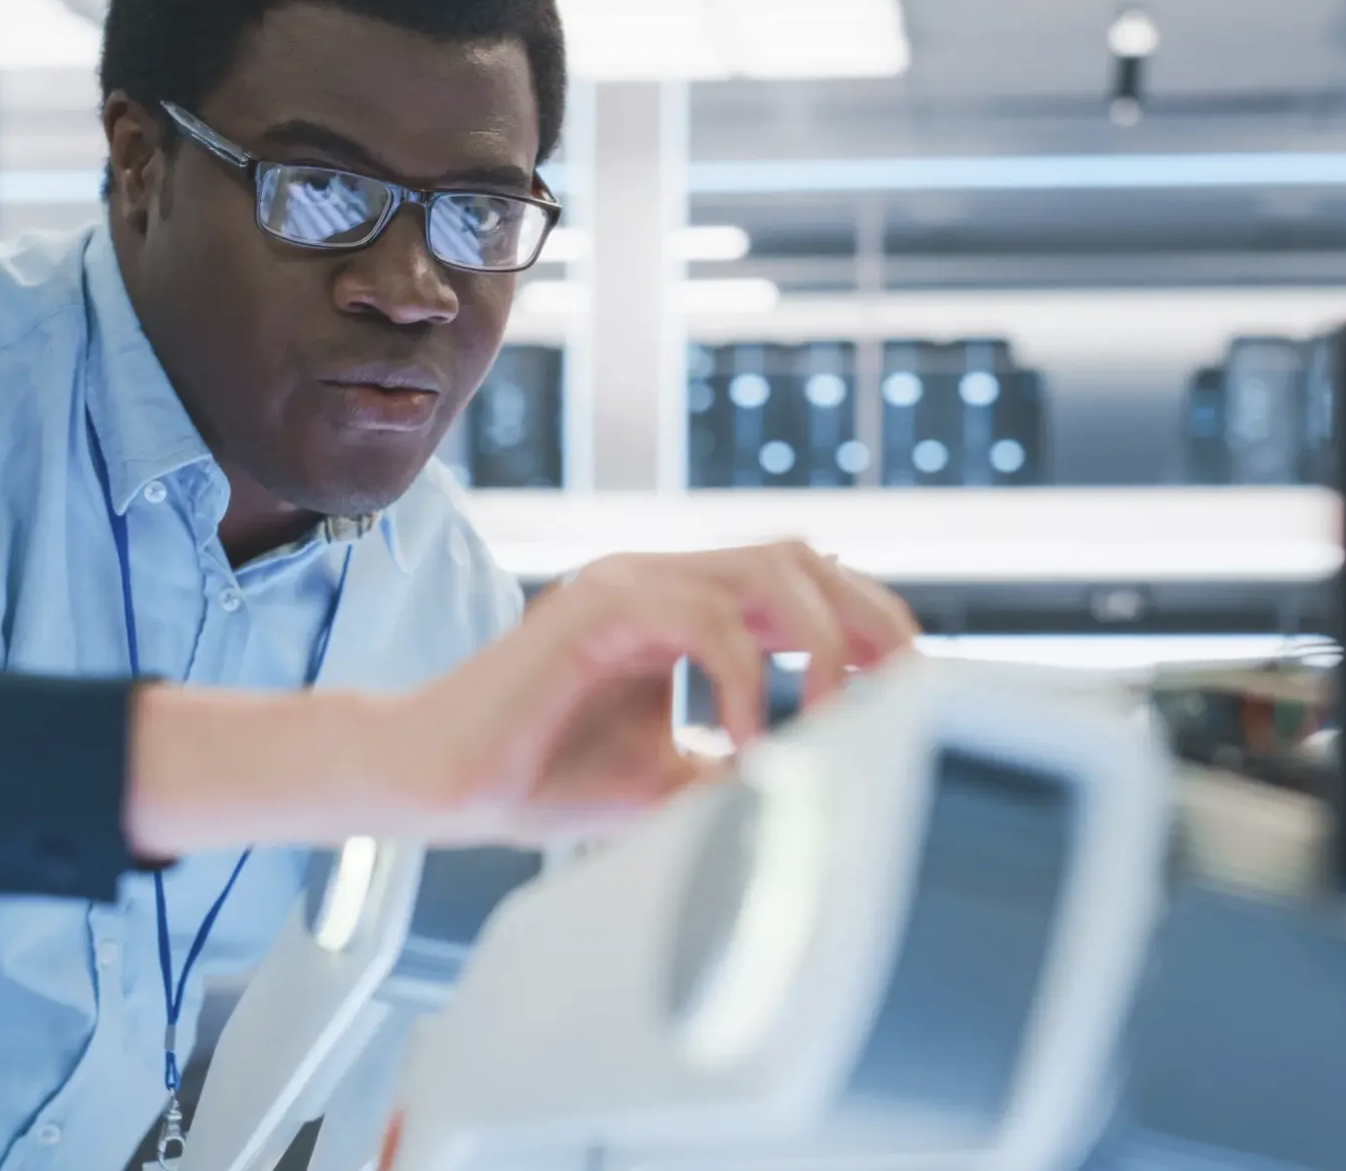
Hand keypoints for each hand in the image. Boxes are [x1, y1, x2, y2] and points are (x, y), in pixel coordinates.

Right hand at [382, 541, 919, 840]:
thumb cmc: (538, 778)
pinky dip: (746, 680)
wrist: (436, 786)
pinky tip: (741, 744)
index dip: (869, 628)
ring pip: (772, 568)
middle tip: (901, 695)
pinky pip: (707, 619)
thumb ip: (743, 767)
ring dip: (823, 647)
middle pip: (806, 556)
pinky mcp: (596, 604)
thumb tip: (830, 790)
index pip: (803, 588)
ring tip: (828, 724)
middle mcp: (662, 579)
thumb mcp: (671, 781)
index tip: (909, 694)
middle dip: (872, 620)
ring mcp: (630, 581)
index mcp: (684, 608)